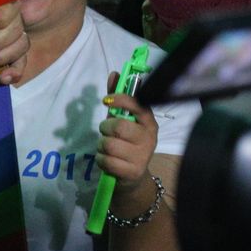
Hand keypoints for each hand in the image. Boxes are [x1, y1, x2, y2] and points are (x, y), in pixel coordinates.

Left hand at [96, 72, 158, 193]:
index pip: (138, 104)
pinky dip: (101, 159)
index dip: (121, 99)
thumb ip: (117, 98)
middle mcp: (149, 137)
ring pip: (109, 144)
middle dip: (105, 128)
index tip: (106, 100)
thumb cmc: (126, 142)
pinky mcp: (133, 172)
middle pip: (119, 126)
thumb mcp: (122, 119)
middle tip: (107, 132)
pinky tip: (109, 160)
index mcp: (149, 121)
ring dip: (102, 145)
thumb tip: (114, 74)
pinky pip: (106, 160)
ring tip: (108, 148)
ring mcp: (142, 156)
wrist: (132, 176)